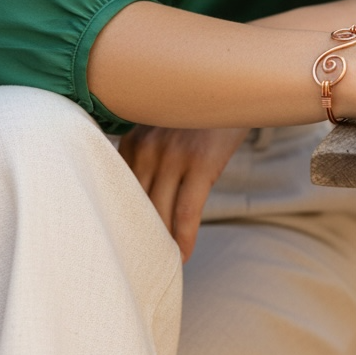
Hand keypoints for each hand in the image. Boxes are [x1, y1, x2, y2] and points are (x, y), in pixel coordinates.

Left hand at [118, 125, 248, 261]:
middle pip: (135, 207)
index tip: (118, 248)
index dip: (121, 224)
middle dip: (136, 239)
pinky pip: (187, 212)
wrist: (237, 85)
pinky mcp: (201, 164)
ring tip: (160, 268)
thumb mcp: (164, 129)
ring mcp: (173, 156)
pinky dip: (183, 239)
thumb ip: (147, 156)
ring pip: (159, 213)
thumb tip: (137, 199)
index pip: (119, 194)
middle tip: (135, 268)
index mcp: (132, 142)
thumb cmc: (198, 113)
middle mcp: (146, 148)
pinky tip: (183, 256)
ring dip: (160, 245)